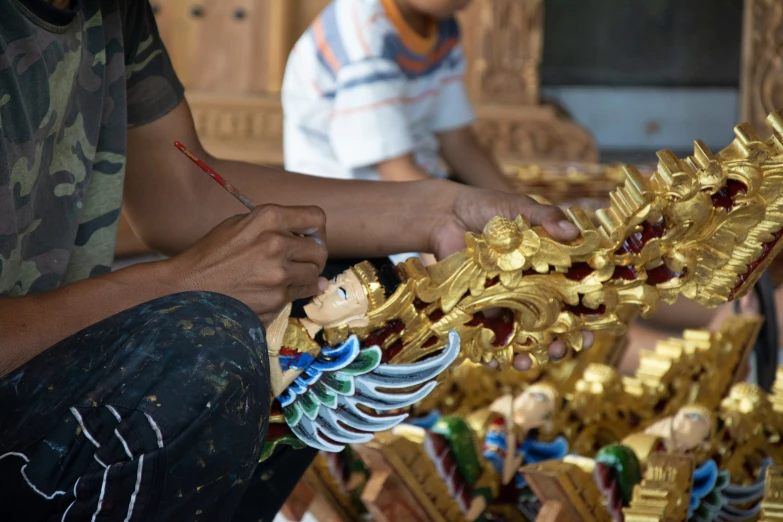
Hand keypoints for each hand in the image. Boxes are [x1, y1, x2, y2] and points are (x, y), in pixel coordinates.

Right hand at [168, 204, 327, 323]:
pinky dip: (295, 292)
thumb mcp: (239, 225)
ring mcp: (279, 274)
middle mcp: (277, 243)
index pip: (316, 218)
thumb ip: (275, 226)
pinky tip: (279, 289)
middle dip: (313, 256)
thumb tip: (312, 241)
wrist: (187, 288)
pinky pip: (300, 293)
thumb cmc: (211, 255)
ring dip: (305, 276)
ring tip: (283, 276)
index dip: (317, 230)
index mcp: (268, 218)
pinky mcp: (277, 298)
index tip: (310, 238)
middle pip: (320, 250)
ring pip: (314, 274)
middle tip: (299, 261)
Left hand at [428, 184, 593, 369]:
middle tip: (562, 350)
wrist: (447, 214)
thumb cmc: (490, 209)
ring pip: (521, 338)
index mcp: (549, 270)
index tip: (590, 330)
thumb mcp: (521, 209)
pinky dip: (491, 352)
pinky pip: (487, 336)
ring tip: (527, 363)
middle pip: (551, 327)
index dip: (585, 318)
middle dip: (559, 344)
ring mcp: (505, 303)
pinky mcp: (478, 308)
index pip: (575, 300)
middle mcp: (531, 292)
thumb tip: (571, 231)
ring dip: (527, 355)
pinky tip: (493, 361)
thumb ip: (546, 218)